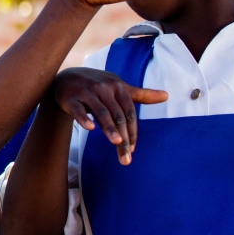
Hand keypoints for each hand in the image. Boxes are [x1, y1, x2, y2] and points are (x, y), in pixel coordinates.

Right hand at [51, 67, 166, 164]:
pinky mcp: (71, 98)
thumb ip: (141, 94)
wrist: (66, 78)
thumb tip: (167, 96)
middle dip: (123, 137)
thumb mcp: (118, 88)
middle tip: (126, 156)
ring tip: (117, 143)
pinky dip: (84, 118)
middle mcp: (103, 87)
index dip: (132, 131)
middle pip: (117, 116)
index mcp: (117, 86)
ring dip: (109, 129)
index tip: (133, 149)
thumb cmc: (96, 85)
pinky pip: (78, 110)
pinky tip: (90, 128)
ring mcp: (86, 92)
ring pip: (101, 113)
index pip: (129, 112)